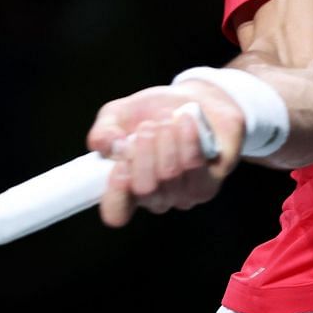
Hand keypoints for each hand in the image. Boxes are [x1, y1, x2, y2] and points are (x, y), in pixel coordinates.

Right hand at [87, 85, 242, 226]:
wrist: (195, 100)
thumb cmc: (152, 112)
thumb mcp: (119, 114)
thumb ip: (104, 130)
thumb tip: (106, 145)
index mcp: (126, 187)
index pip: (116, 212)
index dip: (115, 195)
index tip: (119, 165)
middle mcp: (154, 198)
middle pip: (145, 189)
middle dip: (144, 152)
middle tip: (147, 126)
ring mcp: (182, 196)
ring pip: (169, 176)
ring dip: (166, 140)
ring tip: (166, 116)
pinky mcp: (207, 185)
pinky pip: (194, 167)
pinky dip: (188, 140)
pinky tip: (185, 121)